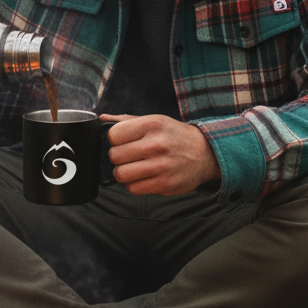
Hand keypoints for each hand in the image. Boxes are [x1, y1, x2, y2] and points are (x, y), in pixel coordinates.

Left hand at [100, 113, 219, 195]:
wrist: (205, 153)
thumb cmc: (174, 136)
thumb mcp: (154, 121)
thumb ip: (127, 121)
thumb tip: (102, 119)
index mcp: (152, 124)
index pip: (114, 134)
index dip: (114, 140)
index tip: (122, 142)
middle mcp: (156, 144)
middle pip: (114, 156)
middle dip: (117, 157)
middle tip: (128, 156)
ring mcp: (161, 166)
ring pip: (121, 174)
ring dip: (123, 173)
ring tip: (133, 168)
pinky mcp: (164, 184)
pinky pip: (133, 188)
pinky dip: (133, 184)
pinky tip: (142, 177)